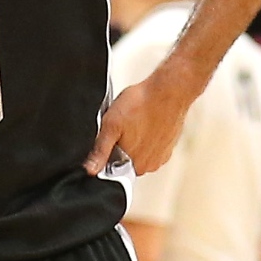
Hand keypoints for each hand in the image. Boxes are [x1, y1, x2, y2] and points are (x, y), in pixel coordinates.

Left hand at [86, 59, 200, 179]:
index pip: (113, 167)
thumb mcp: (111, 126)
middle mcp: (150, 165)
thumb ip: (100, 151)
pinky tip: (147, 121)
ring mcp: (162, 155)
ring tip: (136, 121)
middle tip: (124, 125)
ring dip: (136, 140)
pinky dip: (149, 135)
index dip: (109, 150)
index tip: (113, 134)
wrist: (169, 90)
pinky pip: (153, 144)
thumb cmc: (142, 104)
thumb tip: (90, 170)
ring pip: (140, 152)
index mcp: (134, 165)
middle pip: (127, 160)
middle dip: (122, 146)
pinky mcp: (170, 144)